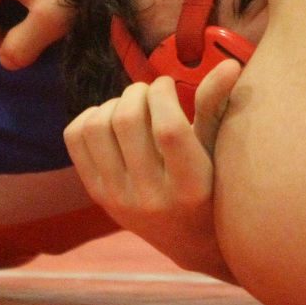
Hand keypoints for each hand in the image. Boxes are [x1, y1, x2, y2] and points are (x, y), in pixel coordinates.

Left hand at [63, 61, 239, 279]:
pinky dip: (90, 116)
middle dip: (137, 91)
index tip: (168, 85)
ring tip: (132, 106)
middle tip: (151, 91)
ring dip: (113, 103)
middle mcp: (151, 198)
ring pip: (97, 127)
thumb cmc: (212, 184)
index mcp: (191, 187)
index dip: (163, 93)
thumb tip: (229, 65)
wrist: (188, 239)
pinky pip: (76, 138)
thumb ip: (217, 107)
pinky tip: (112, 119)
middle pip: (127, 121)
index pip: (168, 129)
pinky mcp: (98, 195)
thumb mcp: (219, 150)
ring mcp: (119, 199)